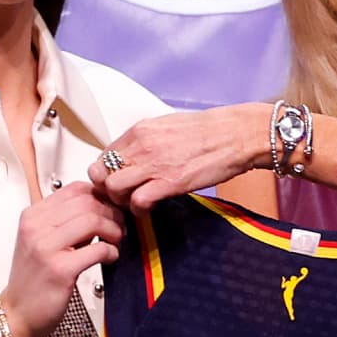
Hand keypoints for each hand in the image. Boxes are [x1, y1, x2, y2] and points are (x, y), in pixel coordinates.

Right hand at [0, 183, 122, 336]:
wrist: (18, 312)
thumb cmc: (34, 278)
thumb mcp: (43, 241)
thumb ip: (66, 222)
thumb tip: (102, 207)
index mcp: (33, 216)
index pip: (75, 189)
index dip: (100, 196)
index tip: (111, 209)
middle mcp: (36, 227)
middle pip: (87, 202)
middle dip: (111, 213)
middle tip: (119, 228)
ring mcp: (46, 247)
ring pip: (93, 220)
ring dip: (114, 230)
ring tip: (115, 242)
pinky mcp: (60, 269)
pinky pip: (97, 249)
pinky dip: (111, 251)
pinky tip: (110, 257)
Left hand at [90, 104, 270, 211]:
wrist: (236, 134)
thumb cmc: (208, 131)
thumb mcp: (167, 127)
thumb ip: (146, 142)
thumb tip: (134, 157)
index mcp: (139, 130)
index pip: (103, 156)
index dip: (105, 175)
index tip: (116, 184)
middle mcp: (141, 145)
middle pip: (100, 173)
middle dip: (107, 190)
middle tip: (121, 198)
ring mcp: (154, 163)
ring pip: (113, 188)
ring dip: (120, 201)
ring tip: (135, 204)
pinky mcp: (170, 182)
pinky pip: (137, 201)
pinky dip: (139, 210)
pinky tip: (150, 208)